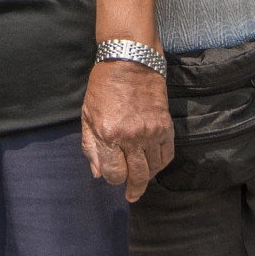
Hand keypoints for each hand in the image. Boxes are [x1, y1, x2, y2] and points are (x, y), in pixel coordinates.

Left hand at [80, 60, 172, 201]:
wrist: (130, 60)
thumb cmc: (104, 86)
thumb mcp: (88, 114)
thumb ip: (91, 146)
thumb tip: (97, 173)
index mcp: (108, 133)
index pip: (113, 173)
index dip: (112, 179)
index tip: (113, 176)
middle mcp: (131, 136)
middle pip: (135, 176)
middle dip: (132, 188)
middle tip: (131, 195)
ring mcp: (150, 132)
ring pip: (152, 168)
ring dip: (146, 177)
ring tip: (141, 179)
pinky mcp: (165, 126)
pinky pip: (167, 155)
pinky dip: (160, 164)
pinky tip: (153, 165)